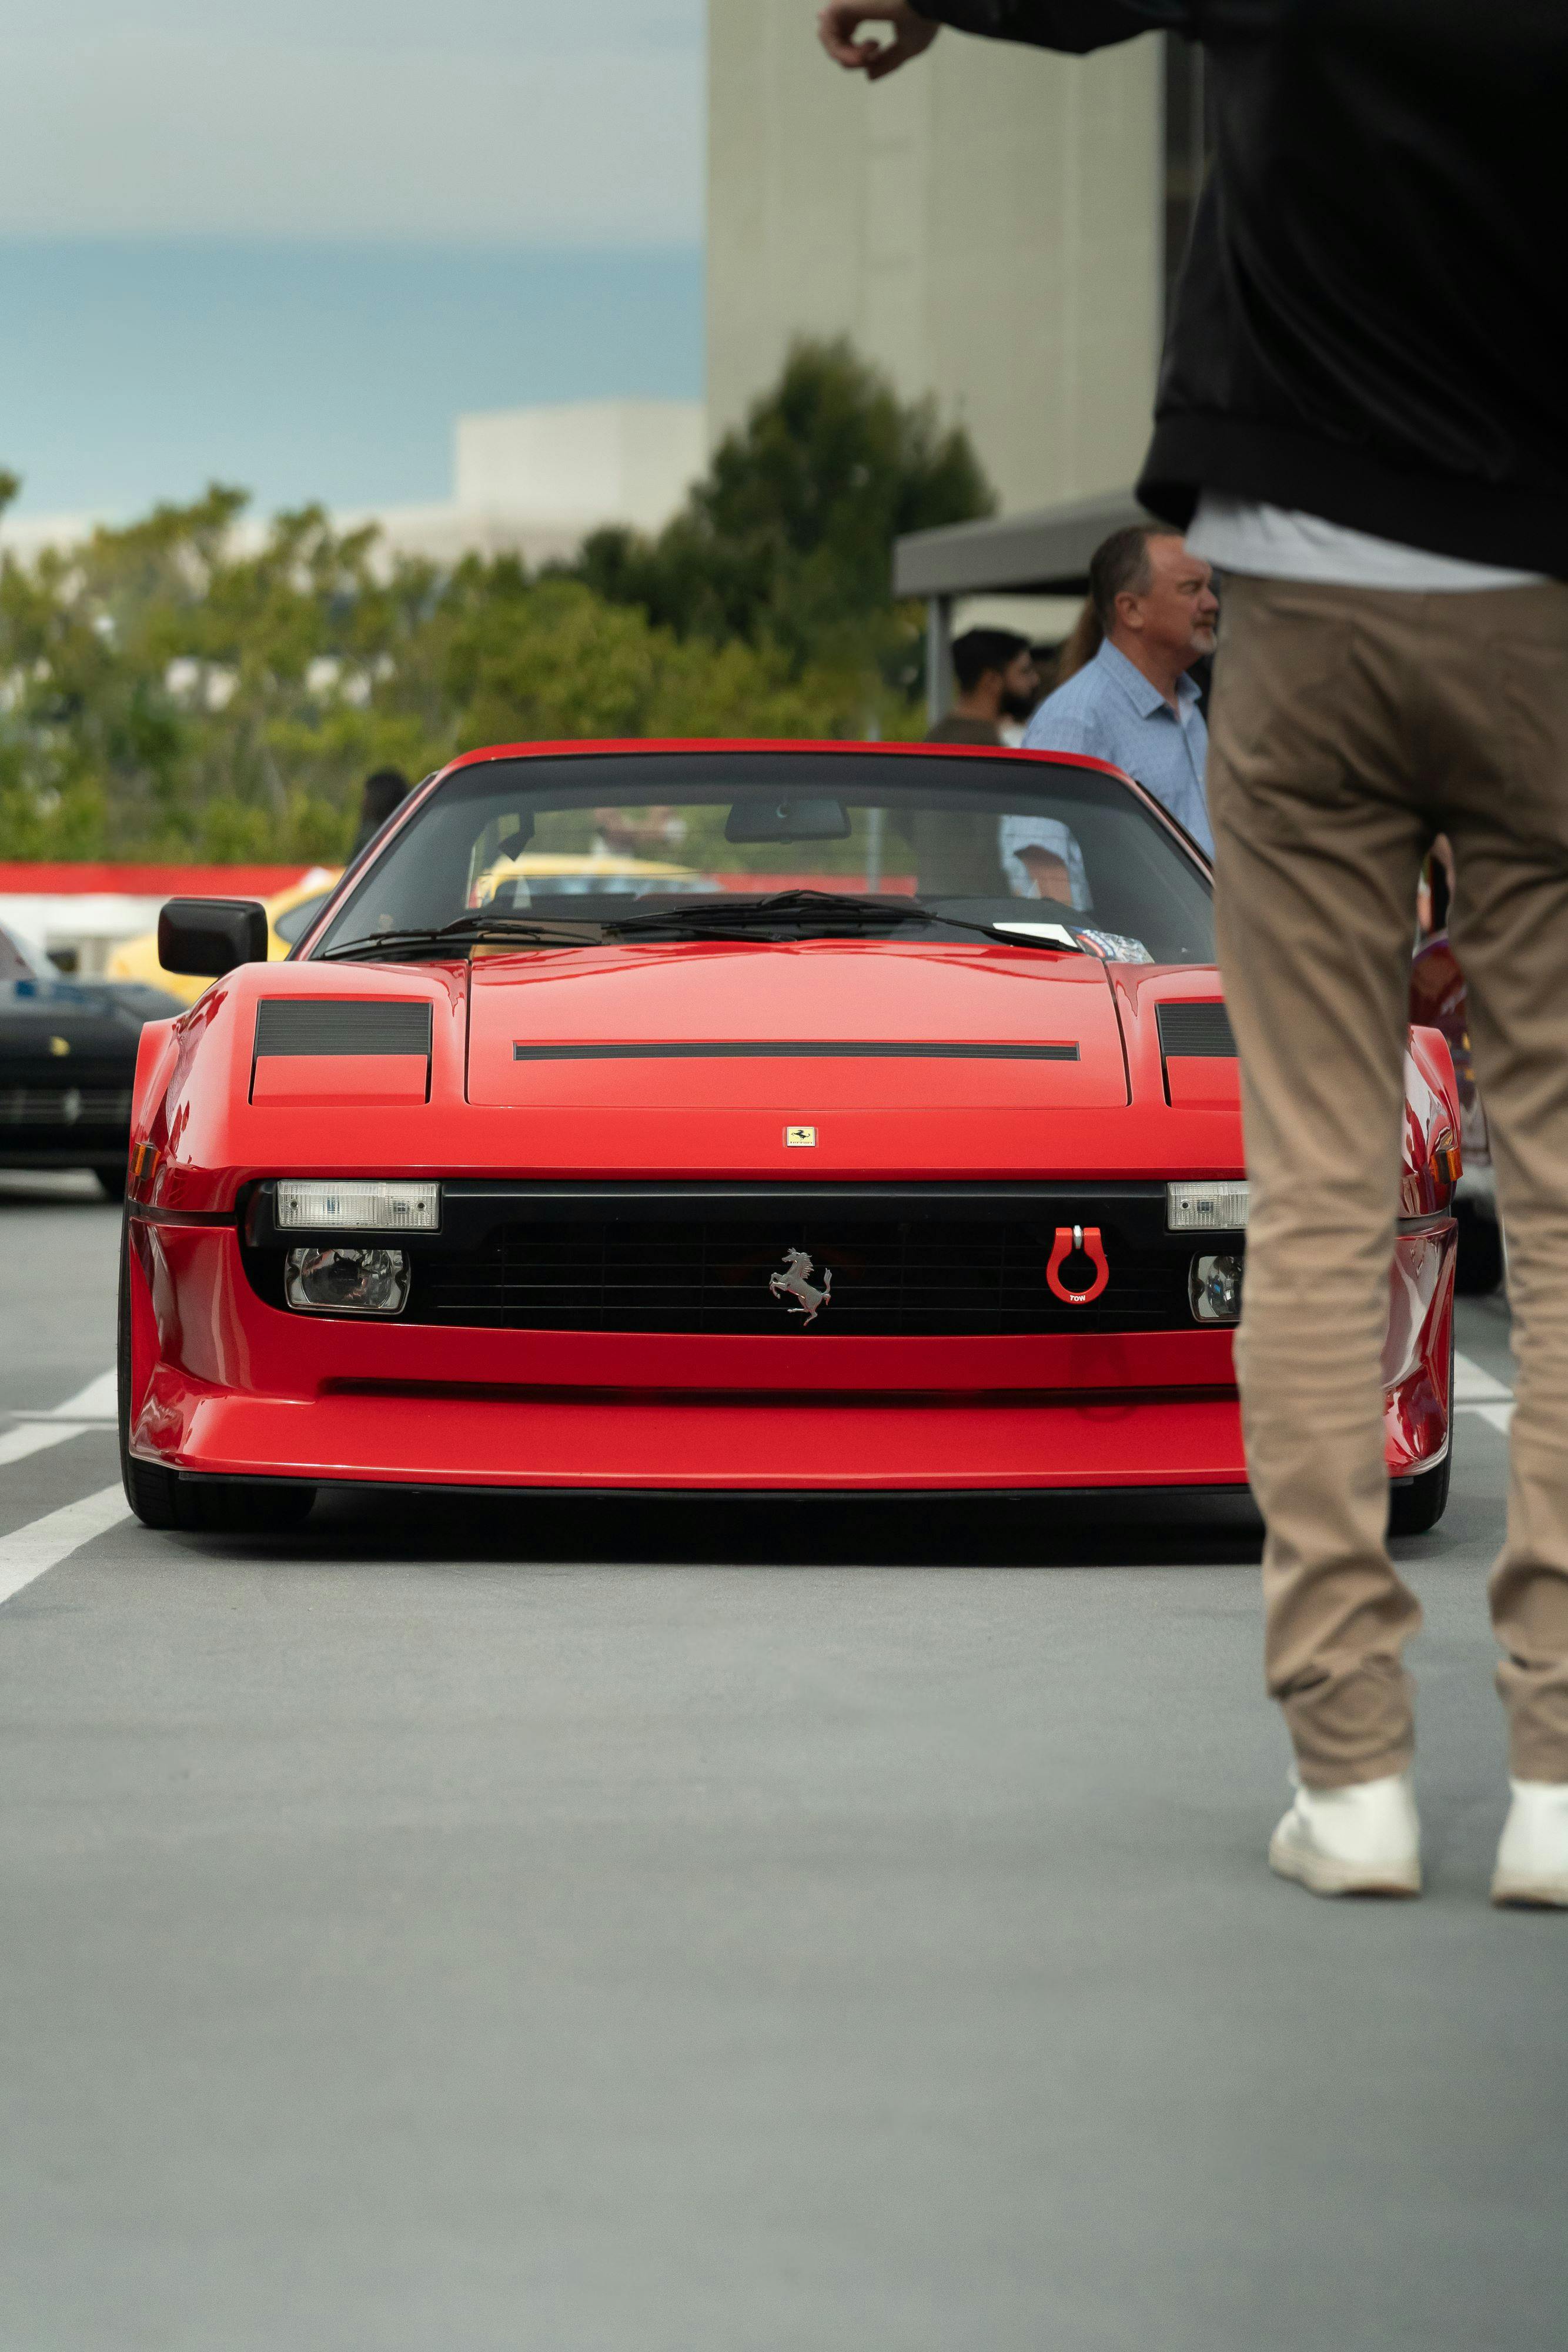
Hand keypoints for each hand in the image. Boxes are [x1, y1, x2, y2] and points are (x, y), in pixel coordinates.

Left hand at [817, 3, 938, 79]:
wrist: (931, 3)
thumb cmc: (925, 19)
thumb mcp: (907, 48)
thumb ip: (887, 61)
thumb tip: (868, 76)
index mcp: (867, 9)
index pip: (846, 39)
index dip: (856, 58)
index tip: (877, 54)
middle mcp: (854, 5)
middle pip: (833, 41)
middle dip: (849, 59)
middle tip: (870, 58)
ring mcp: (846, 3)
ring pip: (827, 39)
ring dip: (847, 57)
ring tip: (870, 53)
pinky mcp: (840, 5)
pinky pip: (828, 36)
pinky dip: (843, 52)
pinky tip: (868, 49)